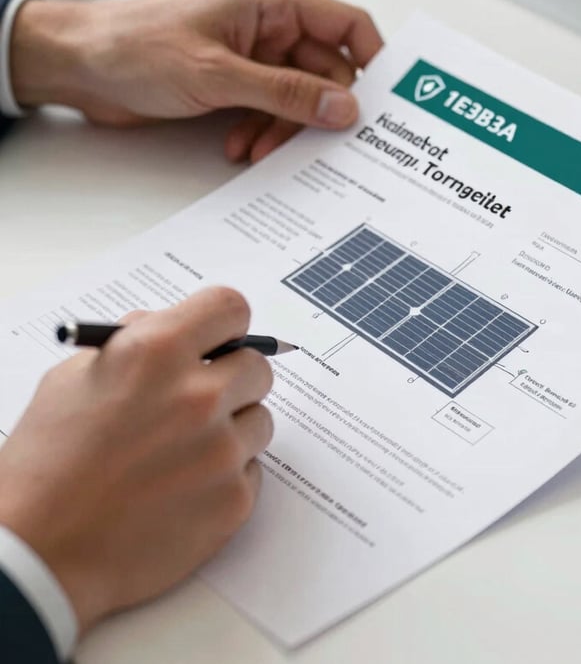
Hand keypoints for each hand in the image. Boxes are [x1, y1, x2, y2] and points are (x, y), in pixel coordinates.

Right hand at [0, 287, 272, 634]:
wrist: (38, 554)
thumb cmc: (46, 464)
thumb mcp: (74, 378)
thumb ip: (136, 342)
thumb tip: (180, 332)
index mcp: (157, 352)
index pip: (229, 308)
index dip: (226, 324)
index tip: (221, 339)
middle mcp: (198, 396)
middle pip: (257, 367)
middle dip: (233, 379)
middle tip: (200, 401)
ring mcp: (221, 451)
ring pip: (259, 420)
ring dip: (232, 429)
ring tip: (182, 453)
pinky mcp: (234, 500)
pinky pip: (252, 470)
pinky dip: (226, 476)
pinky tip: (183, 488)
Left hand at [10, 0, 383, 161]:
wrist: (80, 65)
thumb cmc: (137, 47)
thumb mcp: (219, 73)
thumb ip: (286, 93)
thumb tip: (345, 108)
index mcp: (273, 3)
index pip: (347, 26)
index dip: (372, 62)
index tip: (383, 105)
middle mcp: (269, 27)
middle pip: (325, 74)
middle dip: (314, 113)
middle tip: (309, 145)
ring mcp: (253, 56)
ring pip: (297, 99)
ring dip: (282, 129)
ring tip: (256, 150)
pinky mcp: (235, 82)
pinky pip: (269, 111)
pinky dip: (260, 131)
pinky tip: (237, 146)